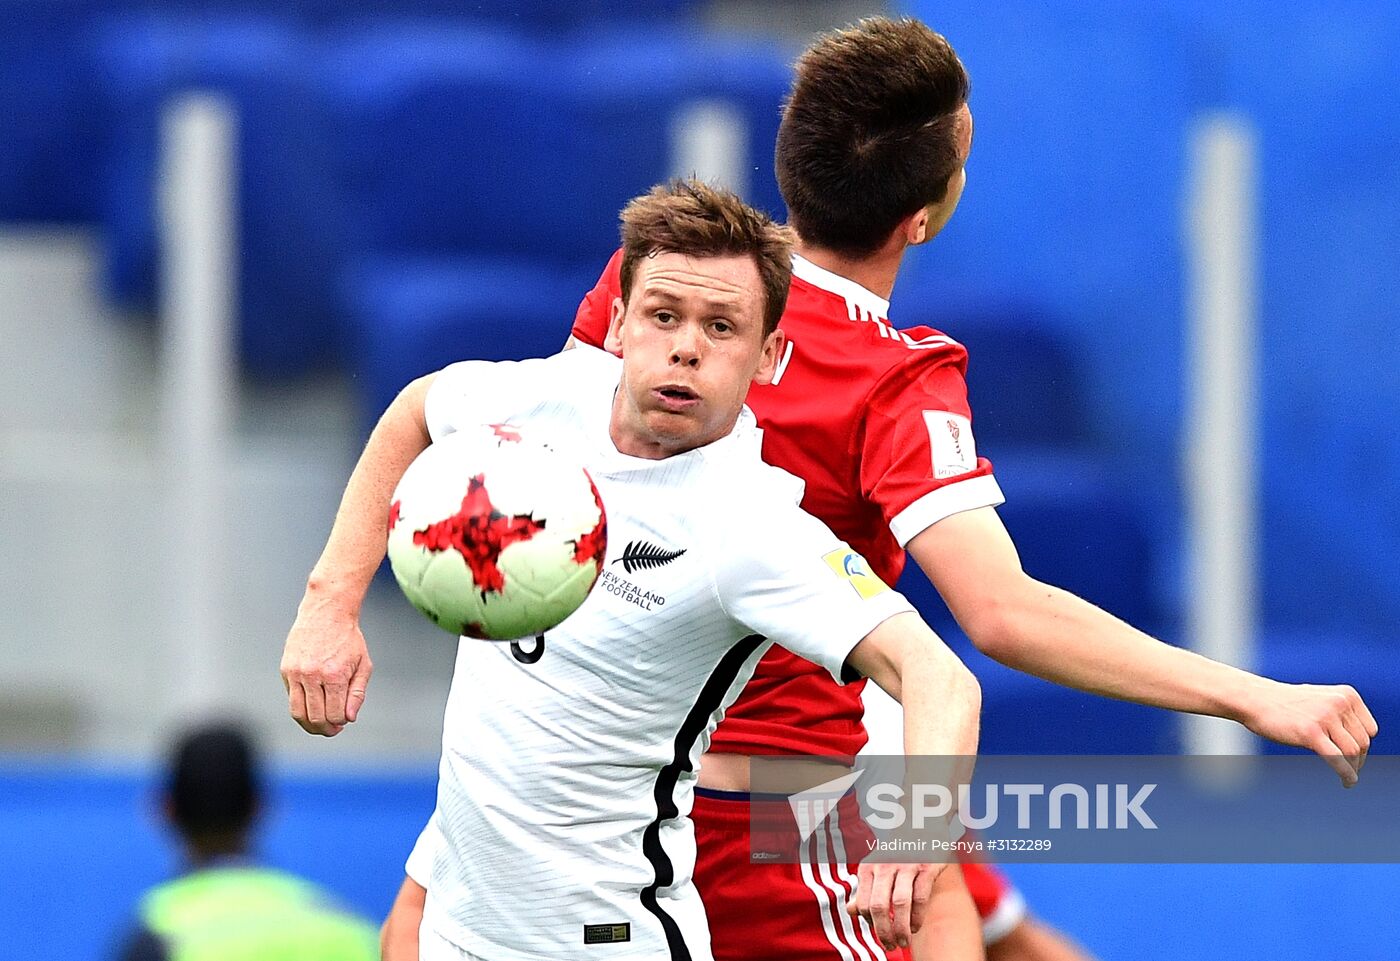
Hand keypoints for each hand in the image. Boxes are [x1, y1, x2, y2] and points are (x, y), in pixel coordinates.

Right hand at [279, 592, 372, 735]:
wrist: (327, 612)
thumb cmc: (348, 639)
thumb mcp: (363, 664)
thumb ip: (357, 693)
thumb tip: (349, 718)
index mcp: (335, 675)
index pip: (335, 714)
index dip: (340, 722)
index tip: (344, 721)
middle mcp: (313, 675)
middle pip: (315, 717)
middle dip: (325, 729)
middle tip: (333, 730)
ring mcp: (296, 673)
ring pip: (298, 712)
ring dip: (309, 725)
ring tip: (320, 725)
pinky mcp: (286, 669)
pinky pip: (291, 698)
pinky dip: (301, 707)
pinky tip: (312, 705)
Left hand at [846, 860, 946, 951]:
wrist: (921, 825)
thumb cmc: (896, 853)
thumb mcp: (875, 866)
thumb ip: (864, 889)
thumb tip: (851, 911)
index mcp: (868, 867)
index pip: (862, 904)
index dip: (870, 923)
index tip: (880, 932)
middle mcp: (884, 865)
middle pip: (879, 906)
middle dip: (884, 932)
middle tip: (891, 946)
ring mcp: (905, 865)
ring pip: (900, 903)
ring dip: (901, 928)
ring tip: (904, 942)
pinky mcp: (926, 866)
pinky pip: (920, 897)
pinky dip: (917, 916)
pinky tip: (916, 926)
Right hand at [1238, 681, 1377, 786]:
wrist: (1254, 699)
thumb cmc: (1284, 703)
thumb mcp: (1320, 700)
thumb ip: (1340, 714)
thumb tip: (1358, 744)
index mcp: (1346, 695)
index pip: (1369, 729)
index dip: (1363, 746)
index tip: (1355, 756)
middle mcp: (1338, 703)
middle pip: (1362, 742)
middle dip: (1359, 759)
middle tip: (1350, 769)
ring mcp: (1324, 717)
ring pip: (1352, 752)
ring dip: (1353, 768)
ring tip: (1348, 776)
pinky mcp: (1310, 733)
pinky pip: (1337, 759)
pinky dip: (1347, 775)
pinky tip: (1348, 782)